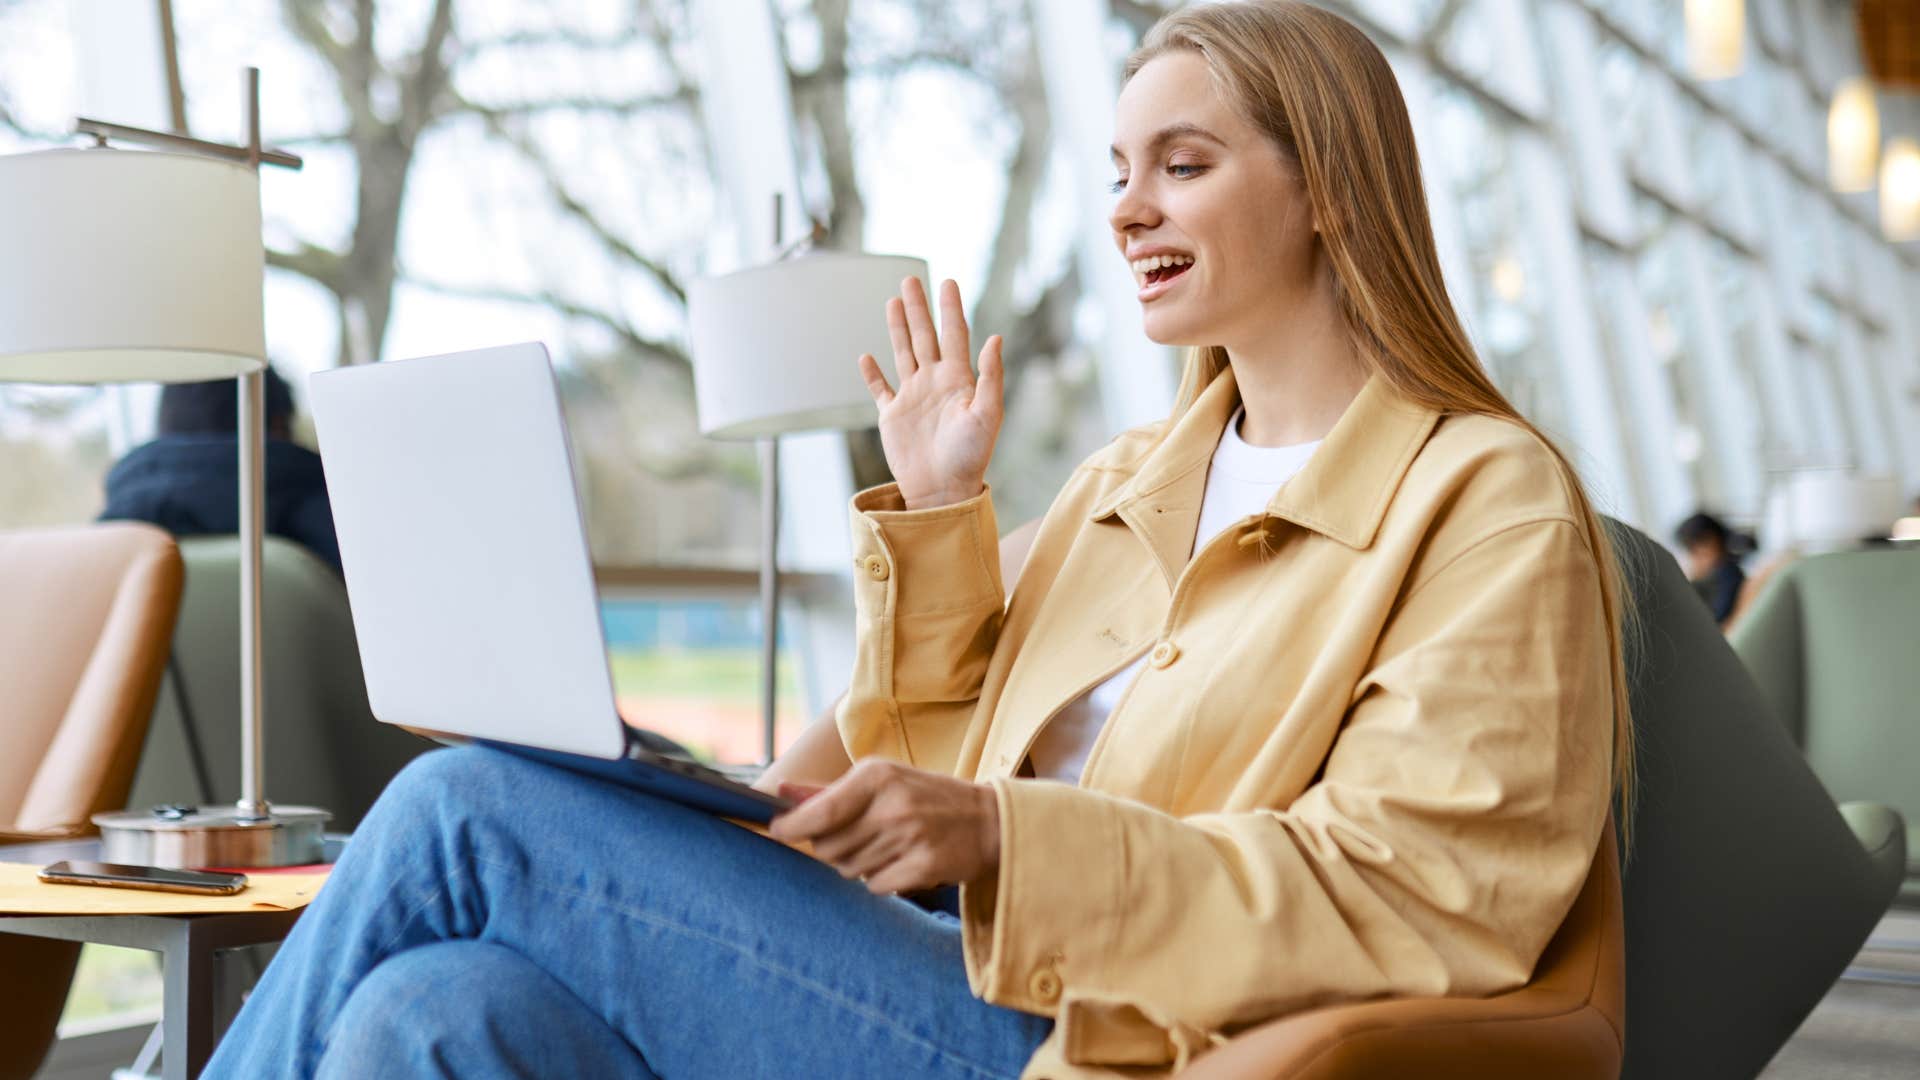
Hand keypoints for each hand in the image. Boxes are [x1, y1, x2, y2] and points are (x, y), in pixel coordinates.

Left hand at [769, 759, 1000, 894]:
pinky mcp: (923, 867)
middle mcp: (892, 804)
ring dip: (859, 864)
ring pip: (850, 869)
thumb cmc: (927, 797)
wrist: (989, 821)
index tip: (776, 830)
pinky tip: (902, 861)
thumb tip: (780, 792)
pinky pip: (876, 886)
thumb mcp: (883, 780)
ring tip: (887, 846)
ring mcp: (910, 837)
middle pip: (828, 847)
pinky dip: (882, 879)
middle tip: (857, 838)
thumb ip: (828, 790)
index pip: (820, 811)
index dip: (792, 826)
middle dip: (832, 849)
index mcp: (877, 775)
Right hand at [857, 277, 1004, 510]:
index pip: (954, 334)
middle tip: (912, 279)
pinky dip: (872, 374)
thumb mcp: (988, 414)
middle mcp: (934, 383)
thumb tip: (995, 337)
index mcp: (958, 380)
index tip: (948, 282)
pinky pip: (880, 389)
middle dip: (919, 308)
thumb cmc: (970, 456)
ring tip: (894, 301)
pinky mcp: (892, 416)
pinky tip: (866, 357)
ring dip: (898, 328)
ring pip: (903, 353)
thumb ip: (991, 376)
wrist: (943, 490)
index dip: (951, 308)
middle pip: (924, 336)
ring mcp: (912, 397)